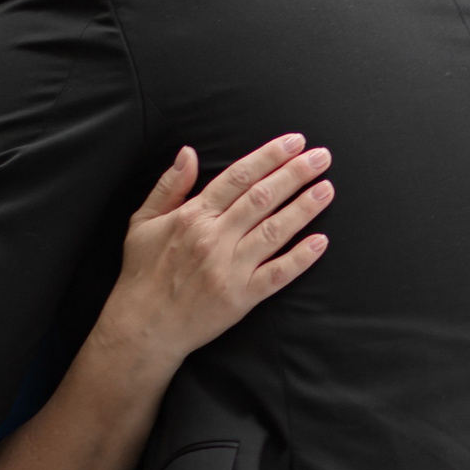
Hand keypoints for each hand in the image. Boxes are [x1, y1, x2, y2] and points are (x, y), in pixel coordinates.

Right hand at [90, 134, 332, 370]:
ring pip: (275, 231)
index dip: (269, 157)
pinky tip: (320, 241)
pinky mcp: (241, 297)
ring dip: (304, 208)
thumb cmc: (143, 273)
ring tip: (326, 189)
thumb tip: (188, 152)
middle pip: (263, 198)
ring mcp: (230, 268)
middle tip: (320, 157)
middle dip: (295, 174)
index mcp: (193, 216)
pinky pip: (277, 274)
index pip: (239, 177)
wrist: (143, 326)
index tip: (294, 142)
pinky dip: (300, 258)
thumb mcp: (143, 222)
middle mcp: (214, 238)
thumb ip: (169, 186)